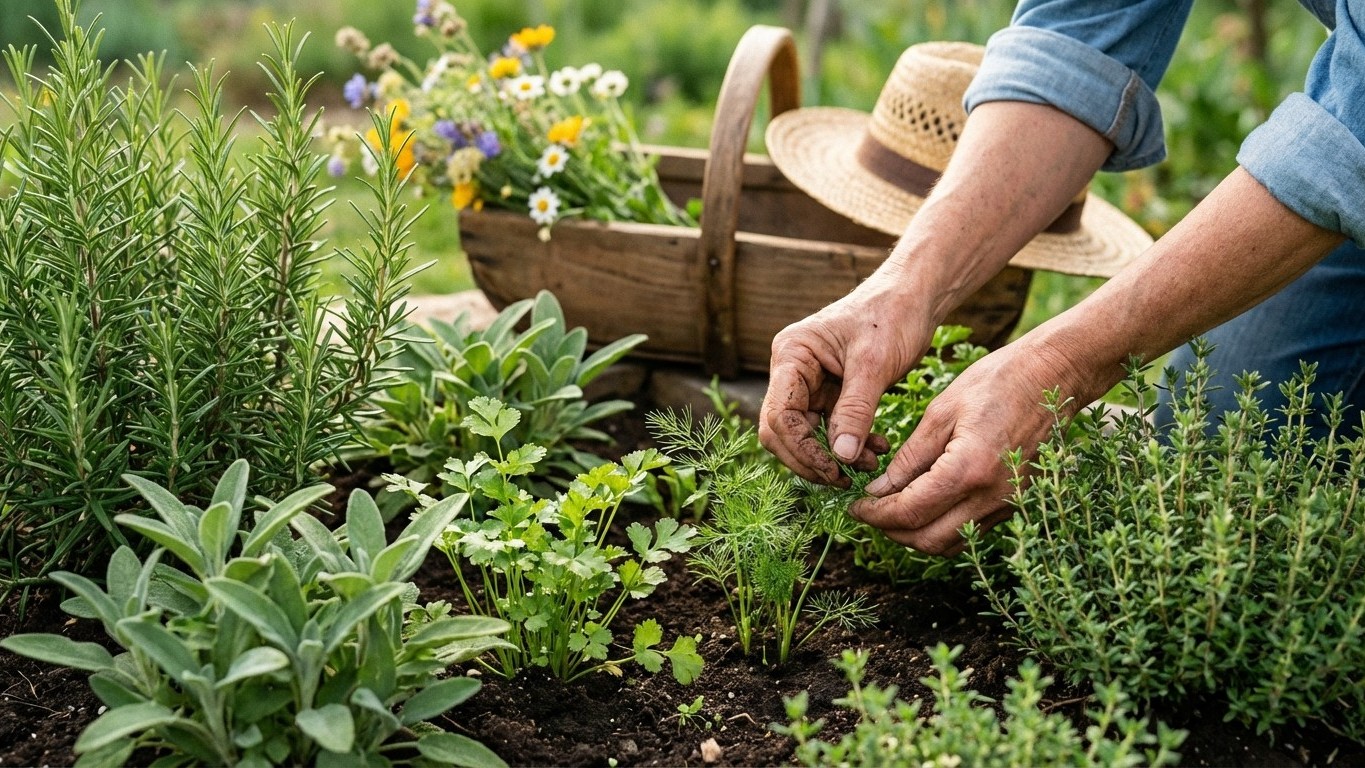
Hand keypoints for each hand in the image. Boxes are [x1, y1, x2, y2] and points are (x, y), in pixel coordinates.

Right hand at [758, 277, 927, 485]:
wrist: (914, 296)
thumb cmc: (892, 315)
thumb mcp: (874, 364)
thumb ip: (855, 411)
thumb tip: (840, 457)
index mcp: (791, 355)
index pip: (779, 415)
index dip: (801, 449)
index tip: (833, 469)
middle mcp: (792, 371)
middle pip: (783, 431)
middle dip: (812, 459)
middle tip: (845, 479)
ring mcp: (809, 383)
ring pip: (807, 435)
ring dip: (834, 456)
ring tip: (871, 464)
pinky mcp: (830, 392)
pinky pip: (830, 429)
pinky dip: (849, 445)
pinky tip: (876, 449)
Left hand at [848, 341, 1075, 554]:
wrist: (1054, 376)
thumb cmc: (996, 382)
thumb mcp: (941, 412)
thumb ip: (909, 457)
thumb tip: (880, 490)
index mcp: (969, 470)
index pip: (910, 512)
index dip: (875, 514)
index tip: (854, 505)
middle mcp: (992, 497)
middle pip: (929, 540)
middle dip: (891, 531)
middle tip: (868, 510)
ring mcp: (1008, 504)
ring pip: (951, 543)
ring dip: (916, 534)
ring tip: (892, 508)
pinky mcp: (1016, 502)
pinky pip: (971, 530)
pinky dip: (942, 526)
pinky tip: (925, 502)